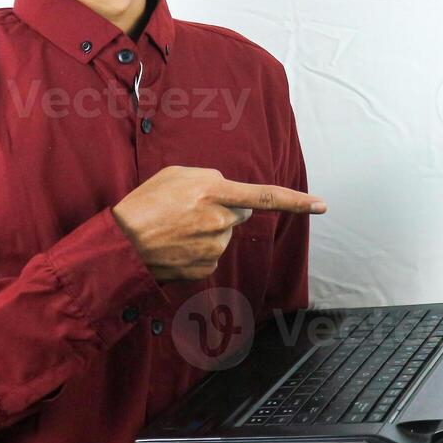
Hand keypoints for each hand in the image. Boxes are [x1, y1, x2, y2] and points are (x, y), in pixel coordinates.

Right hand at [111, 166, 326, 281]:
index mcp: (213, 191)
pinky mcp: (206, 267)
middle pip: (240, 213)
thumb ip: (210, 179)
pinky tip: (176, 245)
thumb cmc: (145, 203)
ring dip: (208, 230)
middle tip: (189, 209)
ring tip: (176, 227)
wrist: (121, 243)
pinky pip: (212, 254)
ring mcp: (214, 247)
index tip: (321, 205)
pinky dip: (198, 249)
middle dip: (224, 210)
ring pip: (224, 235)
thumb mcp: (175, 175)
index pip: (266, 196)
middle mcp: (219, 220)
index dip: (296, 201)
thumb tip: (231, 194)